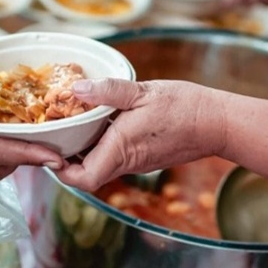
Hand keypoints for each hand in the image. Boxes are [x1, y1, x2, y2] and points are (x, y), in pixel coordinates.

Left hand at [53, 79, 225, 191]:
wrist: (217, 123)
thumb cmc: (184, 107)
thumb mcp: (143, 91)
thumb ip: (108, 91)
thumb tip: (76, 89)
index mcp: (121, 149)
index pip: (83, 179)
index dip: (60, 171)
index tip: (49, 151)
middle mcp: (126, 162)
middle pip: (86, 172)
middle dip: (66, 157)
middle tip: (53, 131)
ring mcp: (135, 162)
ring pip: (99, 163)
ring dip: (83, 148)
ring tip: (71, 122)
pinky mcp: (143, 157)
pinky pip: (114, 156)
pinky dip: (101, 143)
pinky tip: (98, 120)